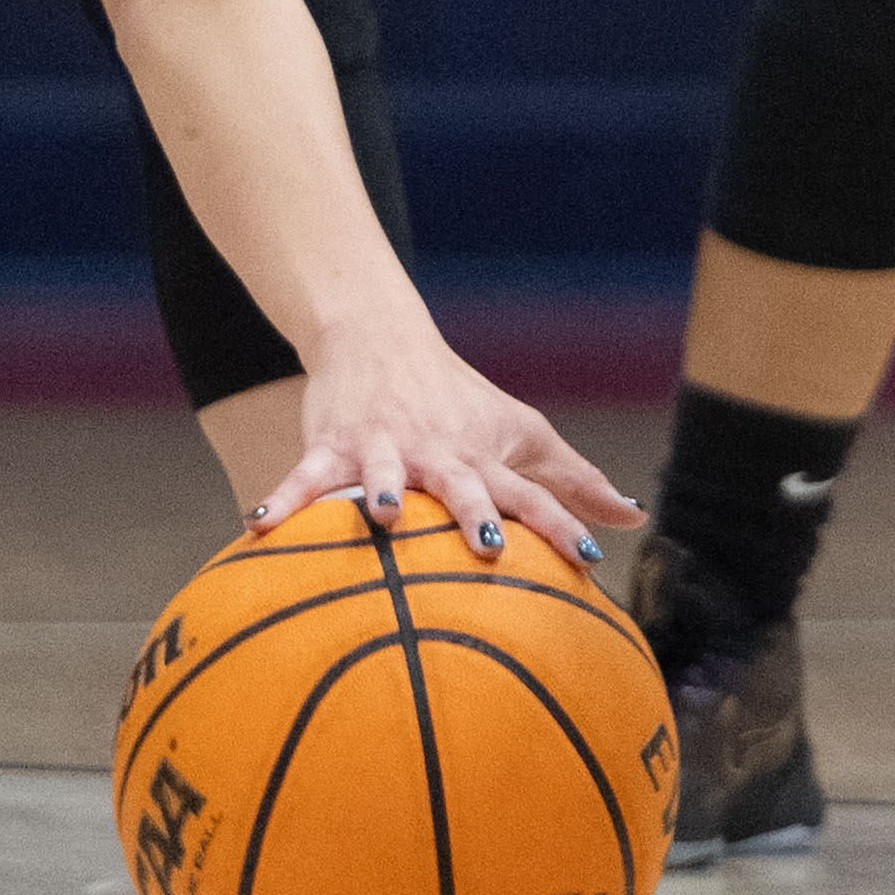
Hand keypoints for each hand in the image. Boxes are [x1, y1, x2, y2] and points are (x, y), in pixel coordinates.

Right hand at [250, 304, 644, 563]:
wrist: (381, 336)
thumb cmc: (459, 399)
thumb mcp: (521, 431)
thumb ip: (573, 479)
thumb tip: (635, 517)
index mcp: (485, 457)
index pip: (534, 494)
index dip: (564, 524)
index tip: (593, 559)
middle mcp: (440, 453)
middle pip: (463, 485)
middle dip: (474, 514)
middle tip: (488, 547)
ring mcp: (386, 446)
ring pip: (385, 473)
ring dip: (385, 492)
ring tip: (384, 515)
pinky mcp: (334, 443)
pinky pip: (306, 477)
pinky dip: (285, 500)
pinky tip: (260, 526)